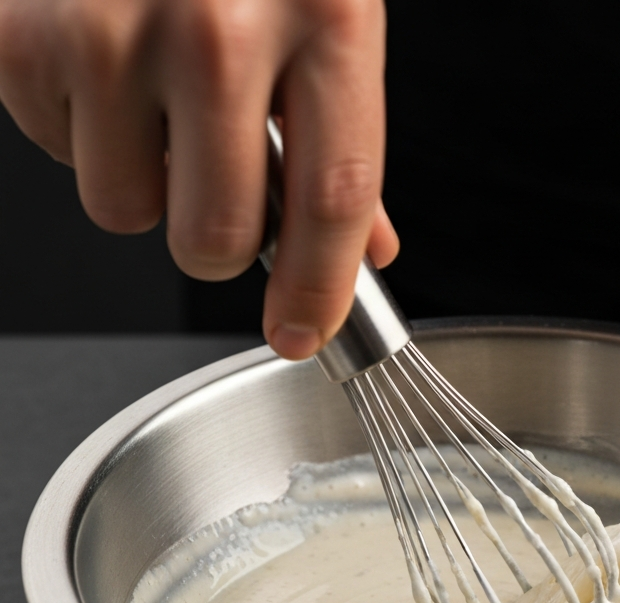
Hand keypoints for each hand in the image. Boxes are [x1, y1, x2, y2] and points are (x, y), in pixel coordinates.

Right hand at [0, 0, 398, 357]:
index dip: (317, 292)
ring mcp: (113, 22)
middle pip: (217, 235)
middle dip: (217, 239)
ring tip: (149, 94)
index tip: (299, 334)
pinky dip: (76, 125)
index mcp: (325, 18)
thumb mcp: (326, 10)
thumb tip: (366, 250)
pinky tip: (96, 56)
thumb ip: (344, 137)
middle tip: (212, 188)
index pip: (334, 202)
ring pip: (125, 209)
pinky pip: (52, 148)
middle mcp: (220, 25)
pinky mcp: (25, 26)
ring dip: (141, 180)